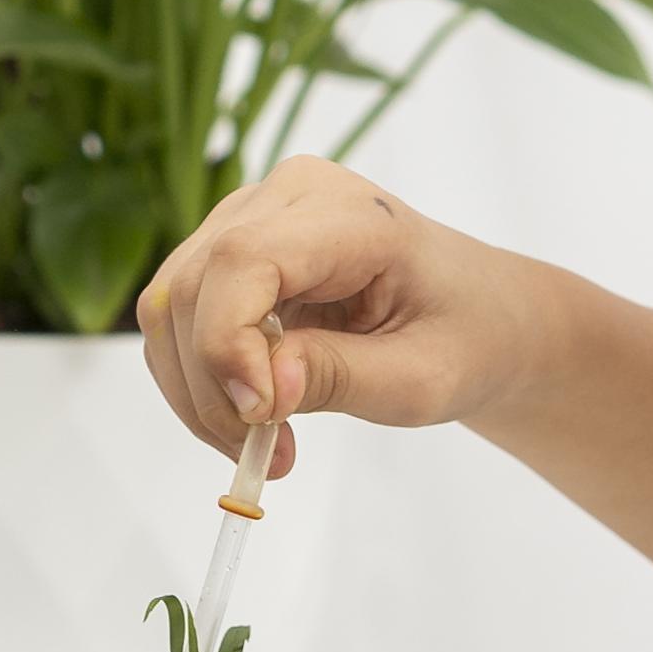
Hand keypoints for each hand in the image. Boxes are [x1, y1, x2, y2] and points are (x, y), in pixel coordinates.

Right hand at [136, 156, 547, 476]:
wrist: (481, 317)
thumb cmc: (464, 338)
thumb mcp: (420, 379)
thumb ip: (338, 378)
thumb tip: (259, 388)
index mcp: (349, 212)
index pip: (244, 259)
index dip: (229, 342)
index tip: (261, 417)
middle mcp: (286, 196)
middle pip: (194, 285)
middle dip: (212, 386)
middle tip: (266, 455)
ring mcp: (250, 218)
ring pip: (171, 305)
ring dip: (198, 392)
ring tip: (264, 445)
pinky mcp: (230, 253)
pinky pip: (181, 318)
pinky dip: (200, 381)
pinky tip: (254, 416)